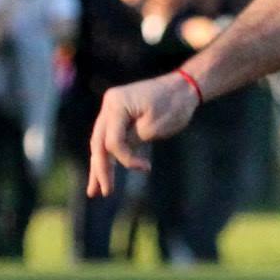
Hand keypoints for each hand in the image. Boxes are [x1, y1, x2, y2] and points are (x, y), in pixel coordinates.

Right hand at [88, 72, 200, 195]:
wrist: (185, 86)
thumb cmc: (174, 104)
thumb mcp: (154, 126)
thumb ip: (132, 140)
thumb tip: (115, 154)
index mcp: (115, 104)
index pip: (112, 140)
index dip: (124, 158)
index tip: (145, 168)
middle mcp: (109, 105)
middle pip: (99, 142)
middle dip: (100, 169)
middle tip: (101, 193)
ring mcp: (112, 110)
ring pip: (102, 143)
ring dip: (100, 166)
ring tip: (95, 191)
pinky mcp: (120, 117)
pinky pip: (111, 139)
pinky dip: (110, 156)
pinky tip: (103, 174)